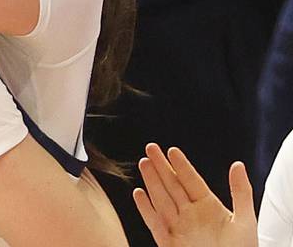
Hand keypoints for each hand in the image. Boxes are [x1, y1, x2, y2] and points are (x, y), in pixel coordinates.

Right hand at [133, 143, 257, 246]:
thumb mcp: (245, 220)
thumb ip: (241, 192)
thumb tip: (238, 165)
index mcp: (208, 207)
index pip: (191, 181)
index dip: (182, 165)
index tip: (172, 150)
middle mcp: (190, 214)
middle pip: (172, 185)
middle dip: (161, 166)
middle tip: (150, 148)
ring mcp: (179, 227)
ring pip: (161, 199)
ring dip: (152, 181)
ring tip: (144, 162)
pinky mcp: (169, 242)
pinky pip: (154, 223)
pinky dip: (145, 209)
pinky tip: (138, 193)